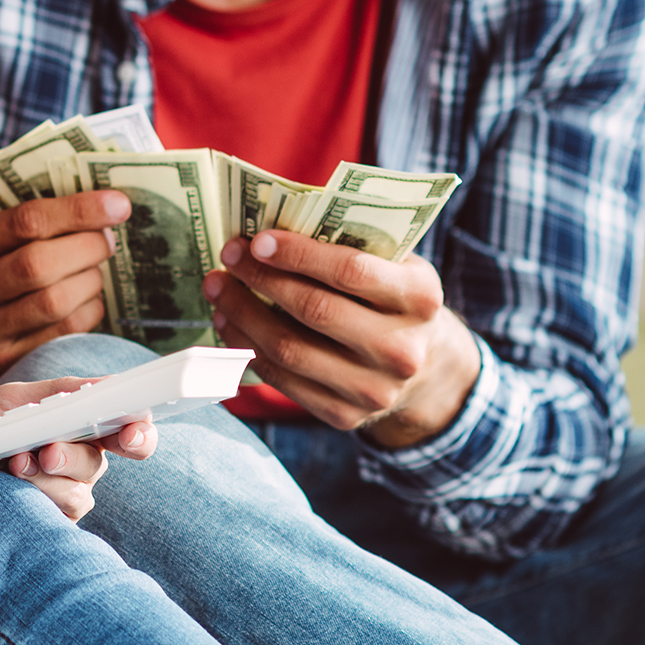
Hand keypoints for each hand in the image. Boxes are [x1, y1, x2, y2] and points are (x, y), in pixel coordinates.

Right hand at [0, 190, 132, 414]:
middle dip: (86, 247)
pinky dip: (88, 311)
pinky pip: (62, 333)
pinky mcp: (2, 366)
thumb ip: (26, 225)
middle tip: (107, 241)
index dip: (78, 210)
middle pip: (38, 264)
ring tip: (95, 270)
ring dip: (90, 281)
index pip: (24, 221)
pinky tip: (88, 300)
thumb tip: (100, 205)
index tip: (118, 205)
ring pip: (53, 301)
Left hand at [204, 230, 479, 447]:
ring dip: (243, 314)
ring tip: (219, 287)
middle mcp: (401, 349)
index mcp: (419, 298)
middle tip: (229, 256)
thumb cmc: (393, 298)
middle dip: (262, 279)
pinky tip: (229, 323)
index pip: (350, 270)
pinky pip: (283, 381)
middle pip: (314, 310)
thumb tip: (271, 228)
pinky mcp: (345, 416)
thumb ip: (350, 245)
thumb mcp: (394, 265)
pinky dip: (248, 349)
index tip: (258, 240)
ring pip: (290, 349)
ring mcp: (374, 389)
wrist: (425, 366)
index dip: (298, 254)